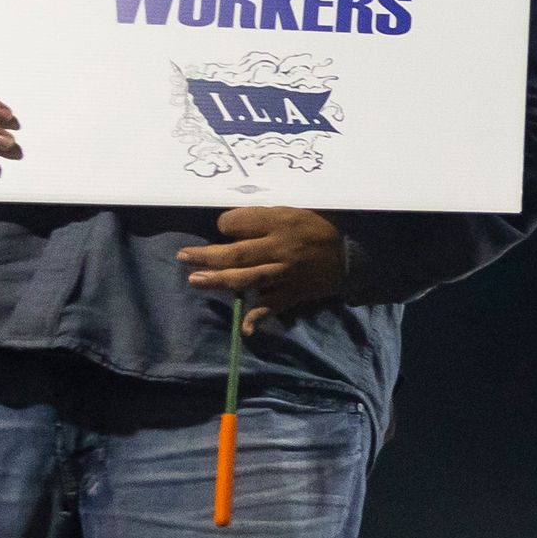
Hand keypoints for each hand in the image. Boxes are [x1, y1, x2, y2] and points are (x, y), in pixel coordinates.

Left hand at [180, 208, 346, 331]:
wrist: (353, 253)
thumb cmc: (320, 226)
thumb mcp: (295, 210)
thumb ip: (264, 217)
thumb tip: (231, 226)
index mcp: (280, 222)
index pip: (236, 223)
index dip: (226, 225)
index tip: (225, 228)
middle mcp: (279, 248)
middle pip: (235, 254)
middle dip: (206, 256)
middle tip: (183, 257)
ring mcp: (285, 273)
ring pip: (246, 278)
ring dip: (218, 281)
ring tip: (195, 281)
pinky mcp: (294, 292)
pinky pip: (272, 306)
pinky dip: (258, 317)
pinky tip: (244, 327)